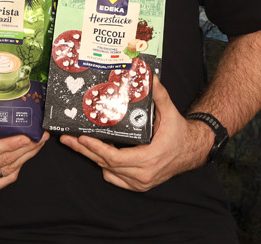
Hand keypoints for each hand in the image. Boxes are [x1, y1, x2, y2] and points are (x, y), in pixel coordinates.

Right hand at [0, 75, 48, 193]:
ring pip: (8, 170)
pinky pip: (7, 178)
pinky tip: (26, 155)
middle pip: (4, 160)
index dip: (10, 145)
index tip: (26, 137)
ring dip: (26, 157)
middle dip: (26, 148)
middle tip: (40, 136)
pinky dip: (18, 167)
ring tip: (38, 143)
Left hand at [60, 77, 211, 191]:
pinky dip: (105, 167)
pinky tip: (97, 153)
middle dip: (85, 151)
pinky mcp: (139, 185)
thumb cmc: (179, 132)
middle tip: (67, 139)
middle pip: (106, 164)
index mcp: (149, 158)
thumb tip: (149, 76)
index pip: (116, 157)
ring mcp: (141, 182)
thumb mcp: (170, 112)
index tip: (82, 138)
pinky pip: (115, 178)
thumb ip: (159, 95)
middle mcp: (144, 174)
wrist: (193, 150)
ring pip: (108, 171)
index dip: (97, 148)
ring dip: (93, 157)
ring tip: (76, 143)